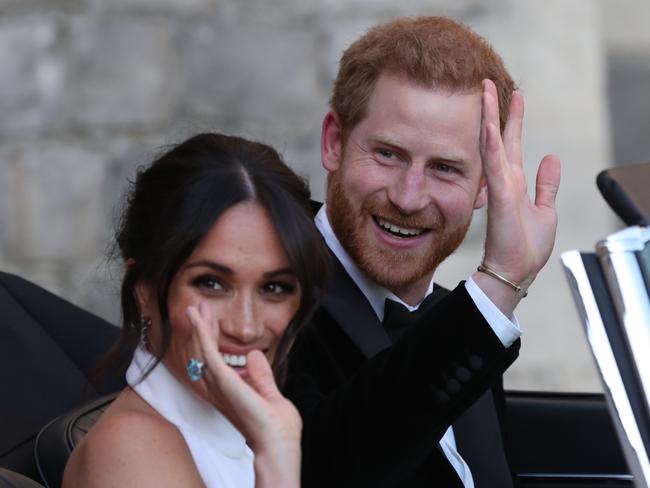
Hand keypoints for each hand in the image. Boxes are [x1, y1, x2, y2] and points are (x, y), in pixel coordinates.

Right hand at [187, 303, 300, 487]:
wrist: (278, 444)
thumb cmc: (276, 428)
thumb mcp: (269, 393)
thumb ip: (260, 375)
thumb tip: (255, 355)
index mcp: (228, 391)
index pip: (213, 358)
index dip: (210, 336)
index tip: (211, 317)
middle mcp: (218, 388)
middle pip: (202, 352)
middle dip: (201, 327)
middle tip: (198, 306)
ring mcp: (219, 385)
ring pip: (201, 349)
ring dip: (198, 326)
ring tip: (195, 307)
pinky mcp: (224, 381)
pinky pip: (208, 352)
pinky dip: (202, 333)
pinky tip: (199, 318)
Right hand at [473, 79, 560, 311]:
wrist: (515, 270)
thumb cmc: (527, 247)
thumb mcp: (545, 210)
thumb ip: (547, 184)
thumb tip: (552, 158)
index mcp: (515, 183)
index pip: (512, 144)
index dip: (513, 119)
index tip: (513, 96)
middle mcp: (504, 180)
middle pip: (499, 137)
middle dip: (496, 109)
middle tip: (489, 83)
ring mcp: (500, 186)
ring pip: (492, 145)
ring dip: (489, 118)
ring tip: (486, 92)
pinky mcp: (500, 196)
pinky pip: (494, 165)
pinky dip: (491, 145)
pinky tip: (489, 125)